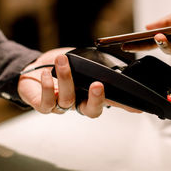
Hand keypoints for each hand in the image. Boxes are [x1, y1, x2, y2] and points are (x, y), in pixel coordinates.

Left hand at [18, 48, 140, 117]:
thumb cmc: (60, 65)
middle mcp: (79, 102)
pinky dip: (48, 87)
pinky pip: (47, 102)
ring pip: (68, 100)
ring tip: (62, 61)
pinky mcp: (43, 105)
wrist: (33, 68)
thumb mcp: (80, 59)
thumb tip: (110, 62)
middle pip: (92, 111)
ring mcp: (61, 106)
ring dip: (66, 79)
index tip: (136, 108)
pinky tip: (47, 74)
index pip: (111, 101)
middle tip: (98, 85)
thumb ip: (94, 63)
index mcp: (90, 93)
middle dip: (97, 99)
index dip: (124, 105)